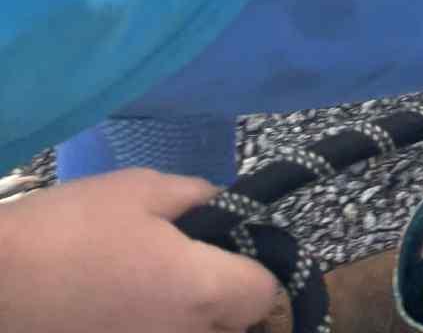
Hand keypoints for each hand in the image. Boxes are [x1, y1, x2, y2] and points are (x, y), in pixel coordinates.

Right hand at [0, 170, 278, 332]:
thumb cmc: (72, 229)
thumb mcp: (141, 190)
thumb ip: (196, 197)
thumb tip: (221, 206)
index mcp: (200, 290)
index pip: (264, 292)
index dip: (257, 265)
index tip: (234, 245)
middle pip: (232, 324)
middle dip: (226, 295)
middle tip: (195, 260)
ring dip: (187, 316)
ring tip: (151, 282)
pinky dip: (151, 326)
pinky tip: (123, 304)